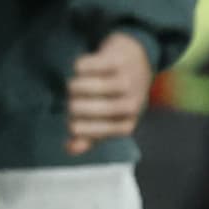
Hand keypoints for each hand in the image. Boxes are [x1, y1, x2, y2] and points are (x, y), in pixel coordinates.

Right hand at [67, 32, 153, 153]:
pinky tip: (86, 69)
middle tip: (76, 100)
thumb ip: (89, 136)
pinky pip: (81, 66)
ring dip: (72, 85)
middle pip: (77, 108)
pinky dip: (78, 67)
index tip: (75, 119)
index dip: (73, 125)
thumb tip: (70, 149)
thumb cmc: (119, 95)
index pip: (83, 131)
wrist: (139, 60)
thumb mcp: (109, 119)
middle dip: (69, 104)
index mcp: (126, 125)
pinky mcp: (118, 60)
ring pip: (77, 86)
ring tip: (78, 85)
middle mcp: (130, 105)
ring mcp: (125, 82)